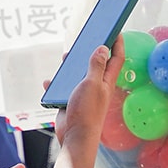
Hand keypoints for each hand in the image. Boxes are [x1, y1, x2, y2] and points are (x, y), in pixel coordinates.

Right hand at [53, 36, 125, 151]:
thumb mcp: (92, 84)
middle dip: (90, 51)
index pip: (116, 58)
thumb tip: (103, 48)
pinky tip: (49, 82)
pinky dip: (55, 85)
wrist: (74, 137)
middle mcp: (96, 87)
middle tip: (86, 39)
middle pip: (96, 64)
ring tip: (65, 58)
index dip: (118, 43)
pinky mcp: (70, 102)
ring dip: (70, 67)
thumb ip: (96, 66)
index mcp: (106, 81)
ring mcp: (83, 94)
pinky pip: (62, 89)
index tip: (116, 29)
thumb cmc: (87, 112)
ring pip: (77, 75)